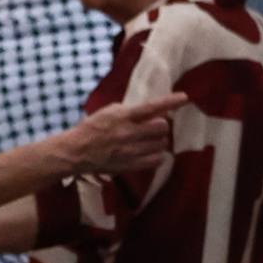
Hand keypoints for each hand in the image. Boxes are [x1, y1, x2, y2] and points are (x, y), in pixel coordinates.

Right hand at [67, 95, 186, 176]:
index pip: (152, 107)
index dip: (170, 102)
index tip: (185, 97)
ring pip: (161, 144)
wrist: (77, 151)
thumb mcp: (110, 112)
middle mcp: (128, 133)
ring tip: (148, 140)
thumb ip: (131, 111)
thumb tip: (153, 112)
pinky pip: (156, 160)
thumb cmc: (93, 128)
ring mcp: (130, 151)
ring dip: (159, 140)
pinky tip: (150, 152)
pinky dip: (157, 155)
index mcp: (123, 116)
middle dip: (161, 126)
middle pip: (161, 127)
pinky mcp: (130, 165)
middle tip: (153, 127)